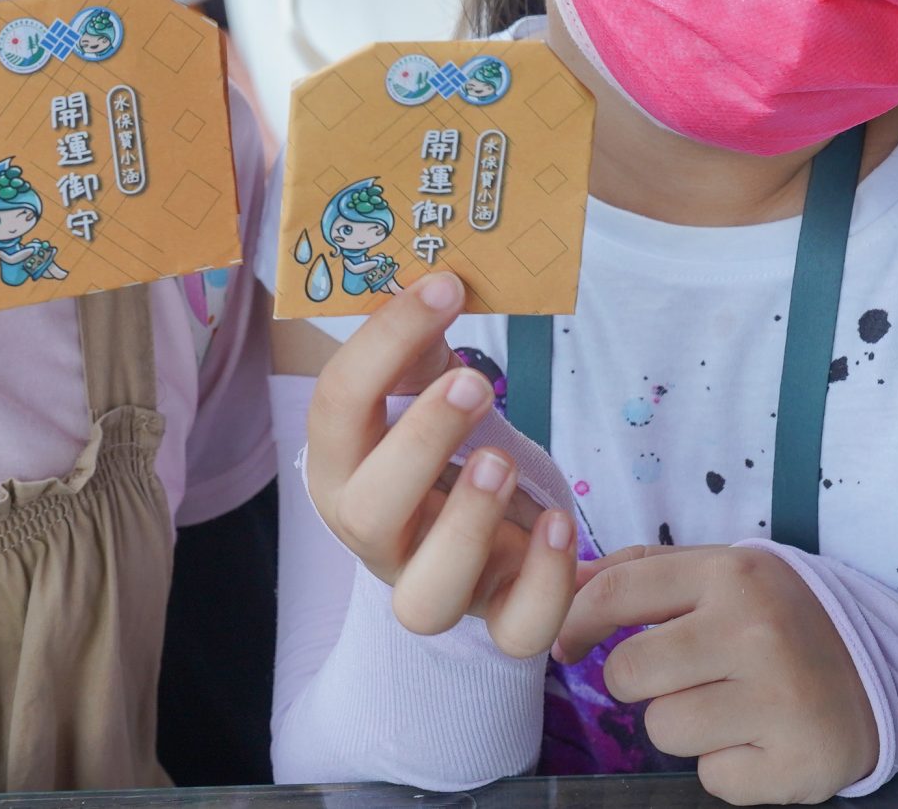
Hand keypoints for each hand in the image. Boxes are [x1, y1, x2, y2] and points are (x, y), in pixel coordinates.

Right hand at [304, 272, 579, 654]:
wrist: (467, 536)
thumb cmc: (436, 446)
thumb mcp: (420, 390)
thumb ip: (420, 345)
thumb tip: (432, 267)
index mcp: (342, 467)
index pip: (337, 408)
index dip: (383, 343)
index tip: (443, 287)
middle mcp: (375, 536)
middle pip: (368, 512)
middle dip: (420, 443)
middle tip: (474, 381)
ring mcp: (432, 585)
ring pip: (425, 597)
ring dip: (466, 526)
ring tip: (501, 462)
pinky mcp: (496, 617)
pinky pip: (515, 629)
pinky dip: (545, 582)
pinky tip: (560, 523)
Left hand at [558, 544, 878, 804]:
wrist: (880, 674)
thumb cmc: (776, 620)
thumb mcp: (719, 574)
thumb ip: (640, 572)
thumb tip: (565, 582)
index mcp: (732, 575)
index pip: (615, 593)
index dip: (576, 622)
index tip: (571, 644)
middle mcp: (756, 632)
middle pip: (628, 672)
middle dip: (637, 682)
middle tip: (680, 676)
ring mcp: (779, 702)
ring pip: (662, 730)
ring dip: (682, 726)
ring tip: (727, 706)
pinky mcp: (794, 765)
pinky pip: (710, 778)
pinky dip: (726, 766)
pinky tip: (757, 739)